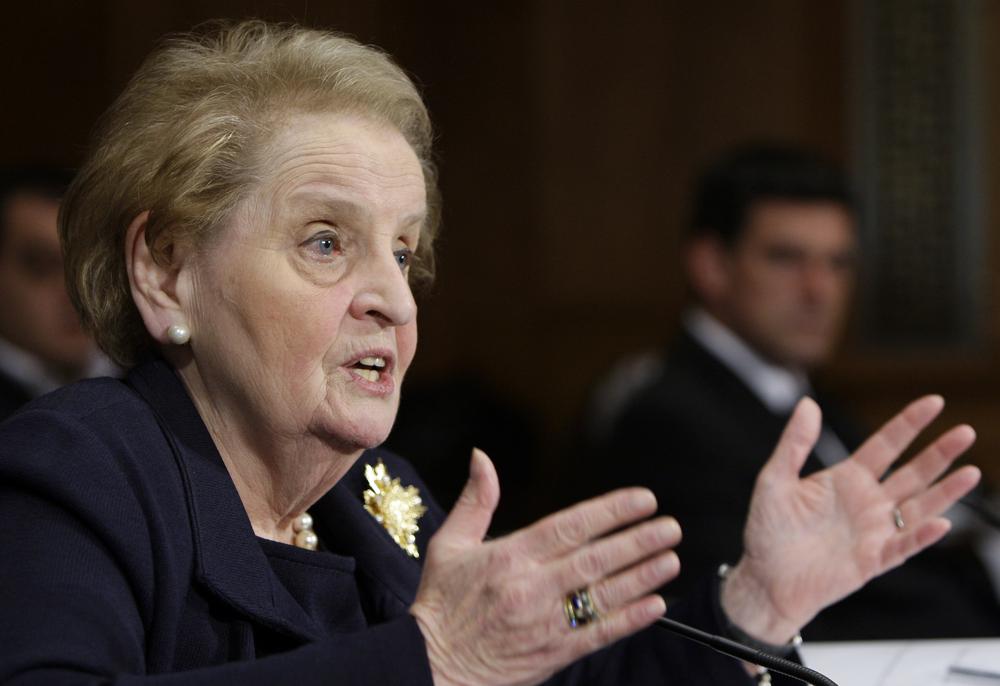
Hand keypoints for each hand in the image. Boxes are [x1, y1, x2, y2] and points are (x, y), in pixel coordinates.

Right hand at [410, 449, 680, 685]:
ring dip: (642, 576)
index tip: (643, 499)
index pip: (570, 526)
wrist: (433, 667)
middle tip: (670, 527)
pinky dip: (629, 619)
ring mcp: (544, 622)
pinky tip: (656, 605)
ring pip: (603, 595)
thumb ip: (475, 500)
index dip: (610, 511)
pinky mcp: (553, 653)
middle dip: (637, 541)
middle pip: (595, 558)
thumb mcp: (448, 545)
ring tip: (671, 559)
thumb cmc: (441, 604)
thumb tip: (482, 457)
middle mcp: (531, 586)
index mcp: (510, 556)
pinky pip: (598, 634)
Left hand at [722, 395, 979, 643]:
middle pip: (912, 472)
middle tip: (965, 432)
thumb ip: (794, 444)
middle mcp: (867, 501)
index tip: (935, 402)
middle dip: (939, 453)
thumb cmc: (768, 530)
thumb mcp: (774, 480)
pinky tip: (940, 522)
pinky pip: (904, 546)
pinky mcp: (874, 560)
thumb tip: (807, 403)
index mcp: (846, 478)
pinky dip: (922, 535)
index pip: (885, 445)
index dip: (909, 424)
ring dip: (945, 491)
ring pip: (919, 506)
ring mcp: (874, 531)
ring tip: (971, 472)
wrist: (765, 579)